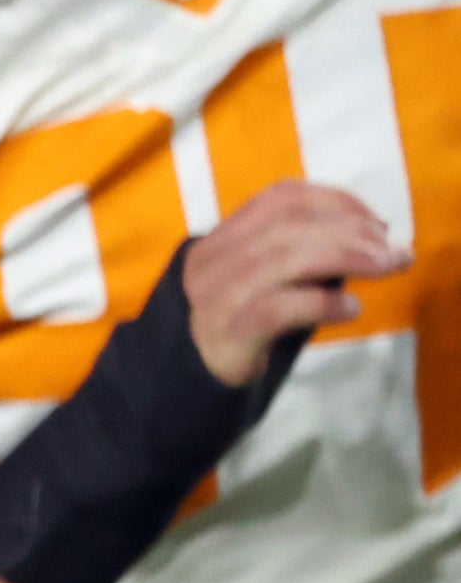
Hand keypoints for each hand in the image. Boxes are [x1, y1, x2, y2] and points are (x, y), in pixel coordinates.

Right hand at [181, 178, 397, 385]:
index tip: (377, 221)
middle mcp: (211, 262)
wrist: (187, 384)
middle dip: (353, 230)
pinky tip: (350, 309)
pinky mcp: (226, 335)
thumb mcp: (266, 280)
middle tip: (393, 251)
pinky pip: (279, 308)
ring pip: (286, 258)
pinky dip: (324, 303)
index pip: (281, 198)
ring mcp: (214, 298)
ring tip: (386, 268)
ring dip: (349, 257)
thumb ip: (302, 253)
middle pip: (289, 224)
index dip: (337, 200)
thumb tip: (374, 237)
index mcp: (220, 239)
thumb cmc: (240, 328)